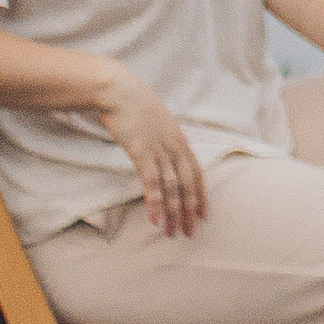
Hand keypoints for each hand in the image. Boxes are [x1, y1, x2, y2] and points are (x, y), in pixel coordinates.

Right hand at [97, 75, 208, 238]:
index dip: (201, 195)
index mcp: (180, 139)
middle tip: (190, 232)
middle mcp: (175, 146)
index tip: (203, 214)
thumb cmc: (134, 105)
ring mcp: (159, 150)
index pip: (197, 172)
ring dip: (172, 213)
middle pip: (187, 184)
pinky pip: (151, 182)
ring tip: (172, 233)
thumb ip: (162, 140)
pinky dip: (155, 202)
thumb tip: (162, 155)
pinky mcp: (141, 152)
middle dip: (189, 210)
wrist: (119, 90)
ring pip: (172, 188)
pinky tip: (155, 219)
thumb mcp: (156, 122)